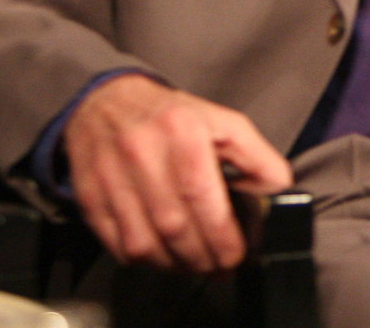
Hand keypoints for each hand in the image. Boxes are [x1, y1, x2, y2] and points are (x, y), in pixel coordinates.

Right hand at [64, 73, 292, 273]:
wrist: (107, 103)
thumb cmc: (172, 117)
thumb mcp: (224, 123)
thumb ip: (257, 157)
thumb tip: (280, 191)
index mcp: (181, 130)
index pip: (201, 194)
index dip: (221, 234)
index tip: (235, 254)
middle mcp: (141, 152)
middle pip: (173, 225)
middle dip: (202, 256)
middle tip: (220, 266)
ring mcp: (110, 176)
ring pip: (143, 242)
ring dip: (174, 265)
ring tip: (195, 264)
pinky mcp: (89, 197)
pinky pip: (117, 244)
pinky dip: (144, 259)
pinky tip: (164, 256)